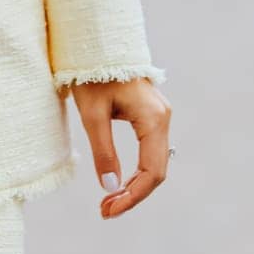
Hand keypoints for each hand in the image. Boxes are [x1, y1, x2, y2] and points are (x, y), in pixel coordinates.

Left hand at [70, 78, 171, 219]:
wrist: (96, 42)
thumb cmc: (91, 73)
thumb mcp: (92, 114)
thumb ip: (103, 151)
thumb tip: (110, 188)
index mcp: (153, 118)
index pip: (151, 171)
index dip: (132, 196)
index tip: (108, 210)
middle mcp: (163, 118)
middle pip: (156, 171)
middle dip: (132, 195)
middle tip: (105, 211)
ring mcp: (159, 117)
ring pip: (154, 163)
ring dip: (134, 186)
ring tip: (108, 202)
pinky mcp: (151, 116)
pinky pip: (149, 152)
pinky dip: (136, 172)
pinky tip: (119, 184)